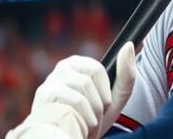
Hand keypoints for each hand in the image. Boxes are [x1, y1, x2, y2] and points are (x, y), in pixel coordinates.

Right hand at [7, 42, 135, 138]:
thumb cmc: (90, 119)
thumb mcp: (114, 99)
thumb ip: (126, 74)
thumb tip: (129, 45)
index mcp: (76, 64)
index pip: (96, 69)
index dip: (104, 91)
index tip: (103, 103)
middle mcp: (60, 69)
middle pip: (87, 81)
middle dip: (97, 105)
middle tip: (94, 117)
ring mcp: (49, 84)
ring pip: (79, 95)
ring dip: (90, 115)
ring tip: (86, 123)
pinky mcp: (43, 99)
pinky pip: (70, 106)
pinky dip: (81, 120)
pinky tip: (76, 126)